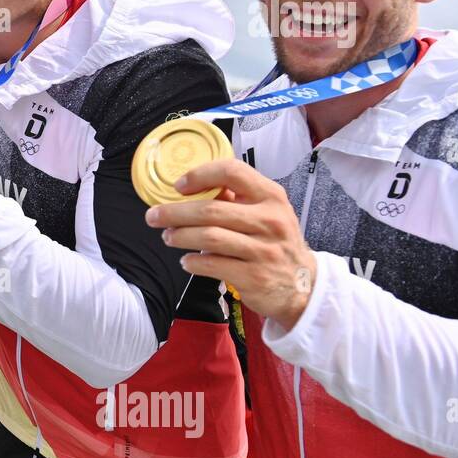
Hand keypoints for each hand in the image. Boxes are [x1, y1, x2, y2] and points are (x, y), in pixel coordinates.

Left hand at [144, 158, 316, 329]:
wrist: (304, 285)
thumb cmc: (276, 242)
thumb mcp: (267, 212)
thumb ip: (237, 198)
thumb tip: (194, 188)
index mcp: (271, 196)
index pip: (232, 172)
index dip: (199, 176)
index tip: (177, 186)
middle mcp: (270, 220)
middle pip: (211, 209)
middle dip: (174, 212)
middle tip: (153, 216)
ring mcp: (263, 250)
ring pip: (209, 237)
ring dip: (180, 236)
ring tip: (168, 237)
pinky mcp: (254, 277)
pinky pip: (212, 265)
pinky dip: (192, 262)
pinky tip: (186, 260)